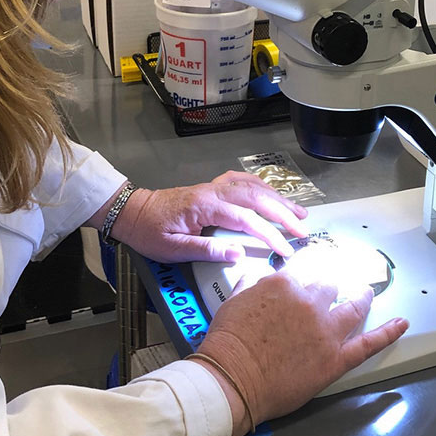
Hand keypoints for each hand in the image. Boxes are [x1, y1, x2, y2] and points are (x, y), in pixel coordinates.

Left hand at [110, 171, 311, 262]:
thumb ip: (205, 251)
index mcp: (204, 206)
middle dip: (282, 213)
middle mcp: (212, 191)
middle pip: (255, 197)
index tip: (285, 249)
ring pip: (252, 186)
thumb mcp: (172, 249)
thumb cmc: (149, 232)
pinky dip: (260, 185)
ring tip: (298, 212)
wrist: (132, 212)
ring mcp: (212, 187)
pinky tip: (271, 193)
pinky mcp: (210, 188)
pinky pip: (241, 180)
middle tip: (303, 230)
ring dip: (277, 198)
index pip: (245, 219)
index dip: (268, 234)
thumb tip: (237, 254)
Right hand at [193, 269, 408, 435]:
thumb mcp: (234, 300)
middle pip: (328, 286)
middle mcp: (308, 301)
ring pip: (353, 306)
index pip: (301, 270)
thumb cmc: (229, 342)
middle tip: (332, 287)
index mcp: (283, 284)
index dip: (306, 273)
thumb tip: (257, 277)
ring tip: (367, 292)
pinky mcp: (335, 358)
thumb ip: (251, 283)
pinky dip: (388, 332)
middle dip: (329, 286)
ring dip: (362, 297)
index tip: (310, 273)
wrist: (233, 376)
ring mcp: (325, 329)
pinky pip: (368, 343)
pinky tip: (400, 324)